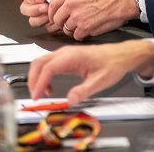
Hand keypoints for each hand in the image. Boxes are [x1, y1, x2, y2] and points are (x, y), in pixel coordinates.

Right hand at [19, 0, 100, 30]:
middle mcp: (39, 1)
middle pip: (25, 8)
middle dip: (34, 10)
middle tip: (46, 8)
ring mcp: (43, 12)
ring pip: (32, 20)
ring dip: (40, 19)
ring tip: (51, 15)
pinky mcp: (50, 21)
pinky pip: (44, 27)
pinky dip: (49, 25)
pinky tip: (57, 21)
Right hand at [28, 40, 153, 103]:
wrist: (120, 55)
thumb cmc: (112, 64)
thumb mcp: (101, 81)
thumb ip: (84, 91)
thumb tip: (70, 100)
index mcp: (72, 56)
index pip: (48, 68)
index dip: (39, 82)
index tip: (37, 96)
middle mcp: (66, 52)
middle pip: (39, 63)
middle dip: (33, 79)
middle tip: (35, 96)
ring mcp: (65, 54)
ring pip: (41, 63)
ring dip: (37, 78)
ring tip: (41, 94)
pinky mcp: (66, 58)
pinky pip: (48, 65)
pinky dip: (43, 76)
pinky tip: (49, 87)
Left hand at [48, 0, 140, 39]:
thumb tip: (58, 3)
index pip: (52, 4)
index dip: (52, 12)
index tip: (54, 16)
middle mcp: (71, 4)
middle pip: (56, 19)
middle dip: (60, 23)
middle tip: (66, 24)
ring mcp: (77, 17)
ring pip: (65, 28)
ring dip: (71, 29)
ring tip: (79, 27)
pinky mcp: (85, 27)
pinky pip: (76, 35)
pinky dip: (80, 35)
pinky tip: (86, 30)